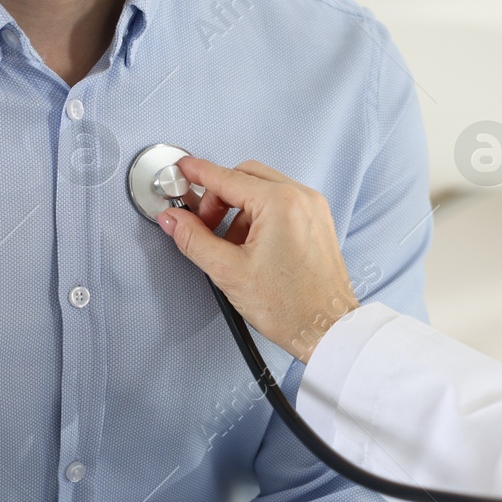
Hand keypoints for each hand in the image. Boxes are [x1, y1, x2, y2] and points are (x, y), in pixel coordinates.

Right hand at [158, 157, 358, 360]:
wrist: (326, 330)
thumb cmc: (292, 308)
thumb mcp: (229, 272)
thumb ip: (194, 239)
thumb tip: (175, 220)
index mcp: (281, 204)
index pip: (227, 177)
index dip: (198, 174)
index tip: (183, 171)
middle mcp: (302, 199)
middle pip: (246, 177)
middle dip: (219, 196)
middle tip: (204, 223)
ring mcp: (313, 209)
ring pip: (263, 190)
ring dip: (239, 209)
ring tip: (231, 245)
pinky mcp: (318, 222)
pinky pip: (281, 204)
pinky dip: (260, 216)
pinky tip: (251, 246)